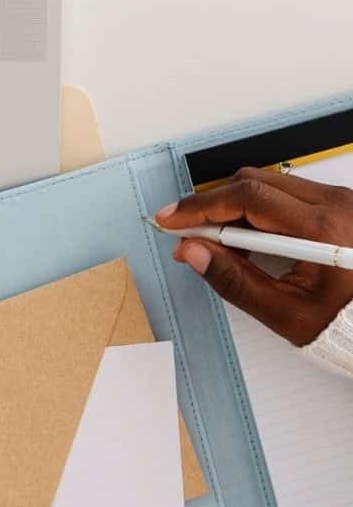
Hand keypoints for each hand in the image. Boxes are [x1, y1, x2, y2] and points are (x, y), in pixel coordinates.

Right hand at [154, 166, 352, 344]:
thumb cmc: (343, 323)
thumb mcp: (285, 313)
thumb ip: (235, 282)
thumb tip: (191, 252)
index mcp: (322, 230)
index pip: (248, 199)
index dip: (202, 207)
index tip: (172, 220)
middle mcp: (333, 203)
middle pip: (253, 182)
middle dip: (212, 205)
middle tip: (185, 231)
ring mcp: (337, 199)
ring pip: (266, 184)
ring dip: (233, 207)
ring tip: (217, 243)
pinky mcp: (335, 202)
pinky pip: (284, 193)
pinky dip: (256, 210)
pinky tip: (246, 239)